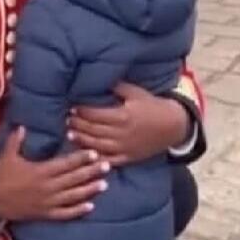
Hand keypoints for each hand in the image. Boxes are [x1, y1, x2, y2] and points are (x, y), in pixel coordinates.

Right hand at [0, 126, 108, 221]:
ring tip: (104, 184)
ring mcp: (47, 202)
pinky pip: (64, 213)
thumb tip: (23, 126)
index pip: (66, 163)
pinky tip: (90, 207)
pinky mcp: (44, 214)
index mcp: (41, 171)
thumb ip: (17, 141)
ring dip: (89, 190)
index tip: (94, 153)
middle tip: (107, 166)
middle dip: (91, 172)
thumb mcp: (7, 156)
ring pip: (73, 196)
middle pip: (74, 179)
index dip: (81, 158)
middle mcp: (48, 187)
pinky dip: (77, 211)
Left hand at [66, 82, 190, 166]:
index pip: (94, 114)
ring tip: (70, 133)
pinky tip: (85, 153)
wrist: (173, 126)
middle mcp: (120, 133)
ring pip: (96, 145)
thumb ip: (118, 87)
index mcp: (122, 116)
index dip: (81, 111)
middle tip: (67, 119)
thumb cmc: (153, 106)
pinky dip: (95, 157)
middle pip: (92, 129)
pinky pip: (107, 159)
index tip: (72, 107)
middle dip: (77, 124)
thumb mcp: (137, 92)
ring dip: (81, 139)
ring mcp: (123, 147)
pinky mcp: (127, 157)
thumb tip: (100, 80)